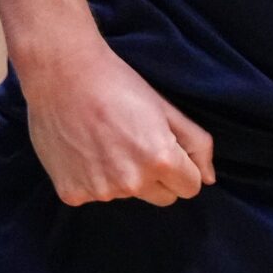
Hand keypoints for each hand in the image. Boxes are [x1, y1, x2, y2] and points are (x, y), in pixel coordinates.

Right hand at [20, 36, 214, 206]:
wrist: (62, 74)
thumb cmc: (119, 84)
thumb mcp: (166, 108)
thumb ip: (196, 143)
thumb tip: (210, 179)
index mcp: (161, 161)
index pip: (190, 188)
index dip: (183, 168)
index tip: (166, 148)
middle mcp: (132, 183)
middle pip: (162, 198)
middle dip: (158, 178)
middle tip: (137, 144)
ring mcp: (100, 192)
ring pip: (127, 196)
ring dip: (123, 177)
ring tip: (106, 141)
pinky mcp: (72, 194)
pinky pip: (94, 194)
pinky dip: (92, 178)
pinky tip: (84, 149)